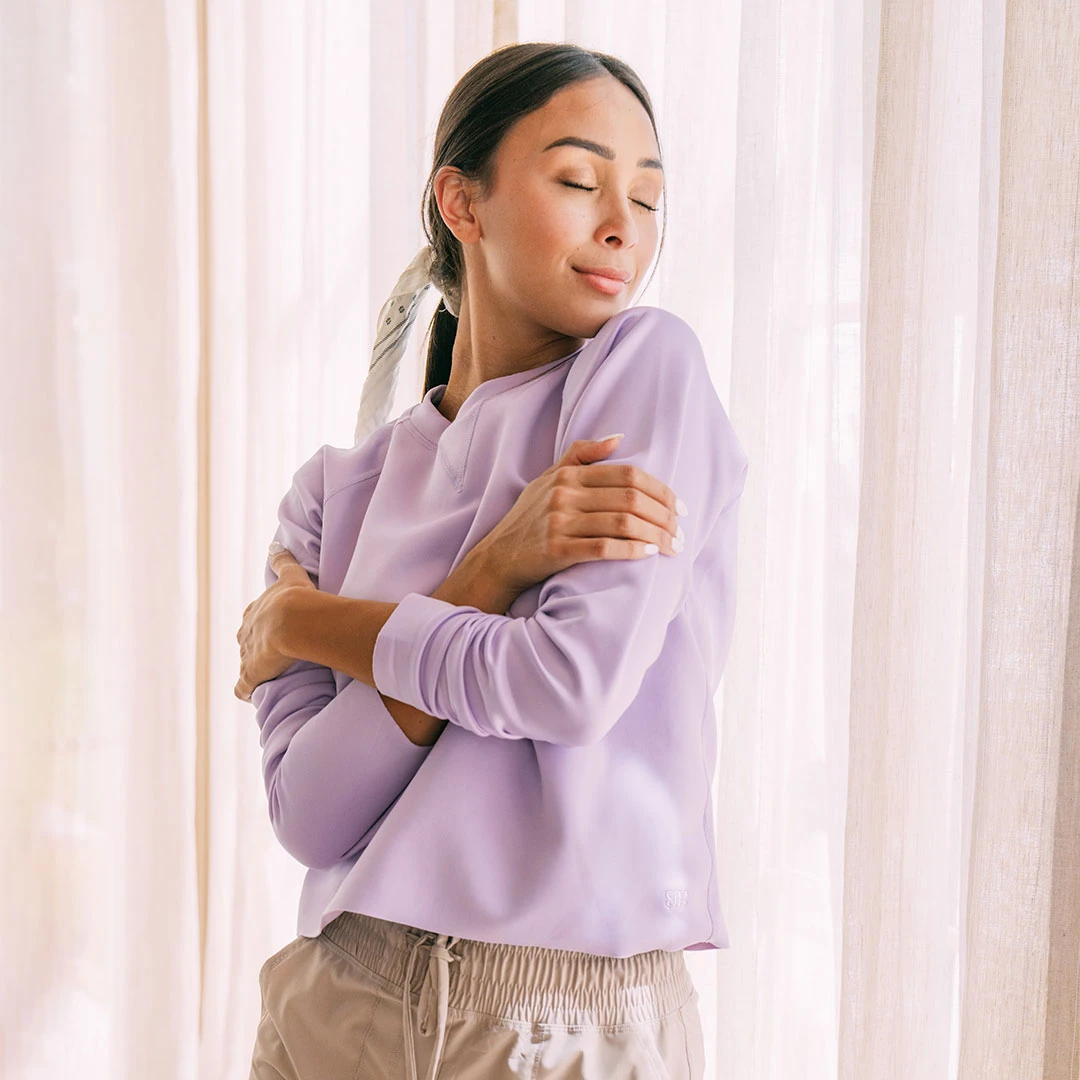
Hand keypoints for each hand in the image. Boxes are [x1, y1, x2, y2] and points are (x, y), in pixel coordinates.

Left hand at [234, 546, 317, 702]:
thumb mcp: (290, 575)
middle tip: (269, 653)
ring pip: (246, 663)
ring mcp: (247, 654)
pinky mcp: (251, 673)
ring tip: (266, 676)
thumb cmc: (296, 597)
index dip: (262, 625)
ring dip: (254, 669)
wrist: (294, 619)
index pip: (253, 619)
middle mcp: (246, 633)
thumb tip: (274, 544)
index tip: (271, 629)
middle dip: (254, 646)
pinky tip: (250, 694)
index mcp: (255, 612)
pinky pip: (243, 686)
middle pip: (246, 640)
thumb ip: (282, 560)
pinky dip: (246, 690)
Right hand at [475, 434, 686, 599]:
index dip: (661, 491)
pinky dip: (631, 551)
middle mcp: (564, 494)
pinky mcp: (556, 550)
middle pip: (631, 499)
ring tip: (672, 547)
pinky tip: (648, 554)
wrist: (497, 557)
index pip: (629, 475)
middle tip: (682, 532)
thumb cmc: (528, 518)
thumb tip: (619, 437)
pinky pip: (604, 548)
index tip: (681, 508)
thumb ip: (581, 455)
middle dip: (664, 516)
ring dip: (656, 536)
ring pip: (623, 523)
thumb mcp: (548, 478)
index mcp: (568, 474)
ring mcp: (559, 522)